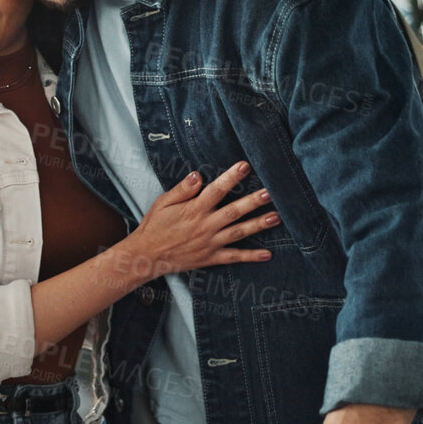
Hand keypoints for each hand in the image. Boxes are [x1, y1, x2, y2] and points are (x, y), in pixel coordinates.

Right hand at [115, 162, 277, 280]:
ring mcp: (209, 243)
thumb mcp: (162, 203)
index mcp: (194, 209)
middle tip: (271, 193)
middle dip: (253, 202)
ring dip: (258, 225)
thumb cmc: (154, 226)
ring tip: (276, 217)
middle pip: (234, 211)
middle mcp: (205, 225)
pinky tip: (267, 254)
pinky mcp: (210, 258)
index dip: (231, 177)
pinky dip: (251, 256)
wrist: (146, 255)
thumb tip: (198, 175)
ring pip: (238, 232)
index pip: (216, 190)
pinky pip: (234, 257)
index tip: (246, 166)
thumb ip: (182, 190)